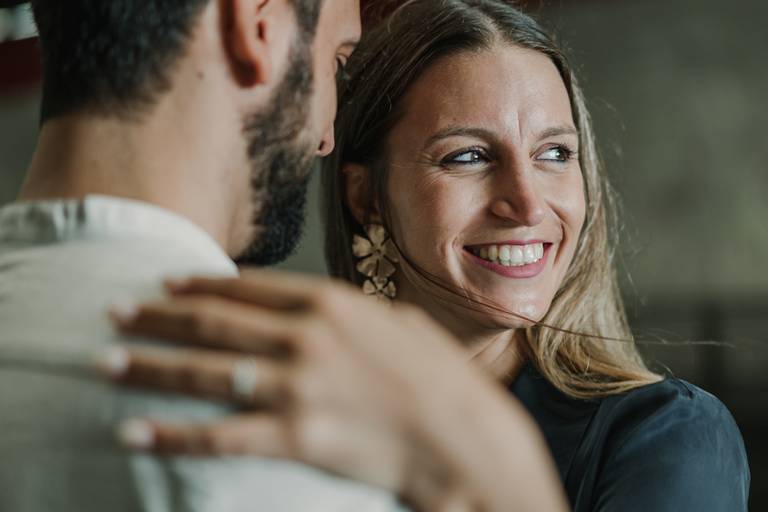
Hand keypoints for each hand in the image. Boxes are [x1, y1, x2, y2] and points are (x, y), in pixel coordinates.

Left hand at [105, 270, 566, 511]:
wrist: (465, 434)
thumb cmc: (438, 375)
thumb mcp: (397, 321)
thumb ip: (350, 311)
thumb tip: (322, 306)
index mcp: (328, 302)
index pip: (245, 287)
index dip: (197, 285)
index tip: (165, 284)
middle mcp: (303, 336)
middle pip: (211, 322)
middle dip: (156, 316)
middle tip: (114, 311)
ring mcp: (295, 384)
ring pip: (203, 372)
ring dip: (147, 366)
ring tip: (105, 363)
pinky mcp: (294, 435)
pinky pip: (218, 436)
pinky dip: (171, 434)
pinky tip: (134, 432)